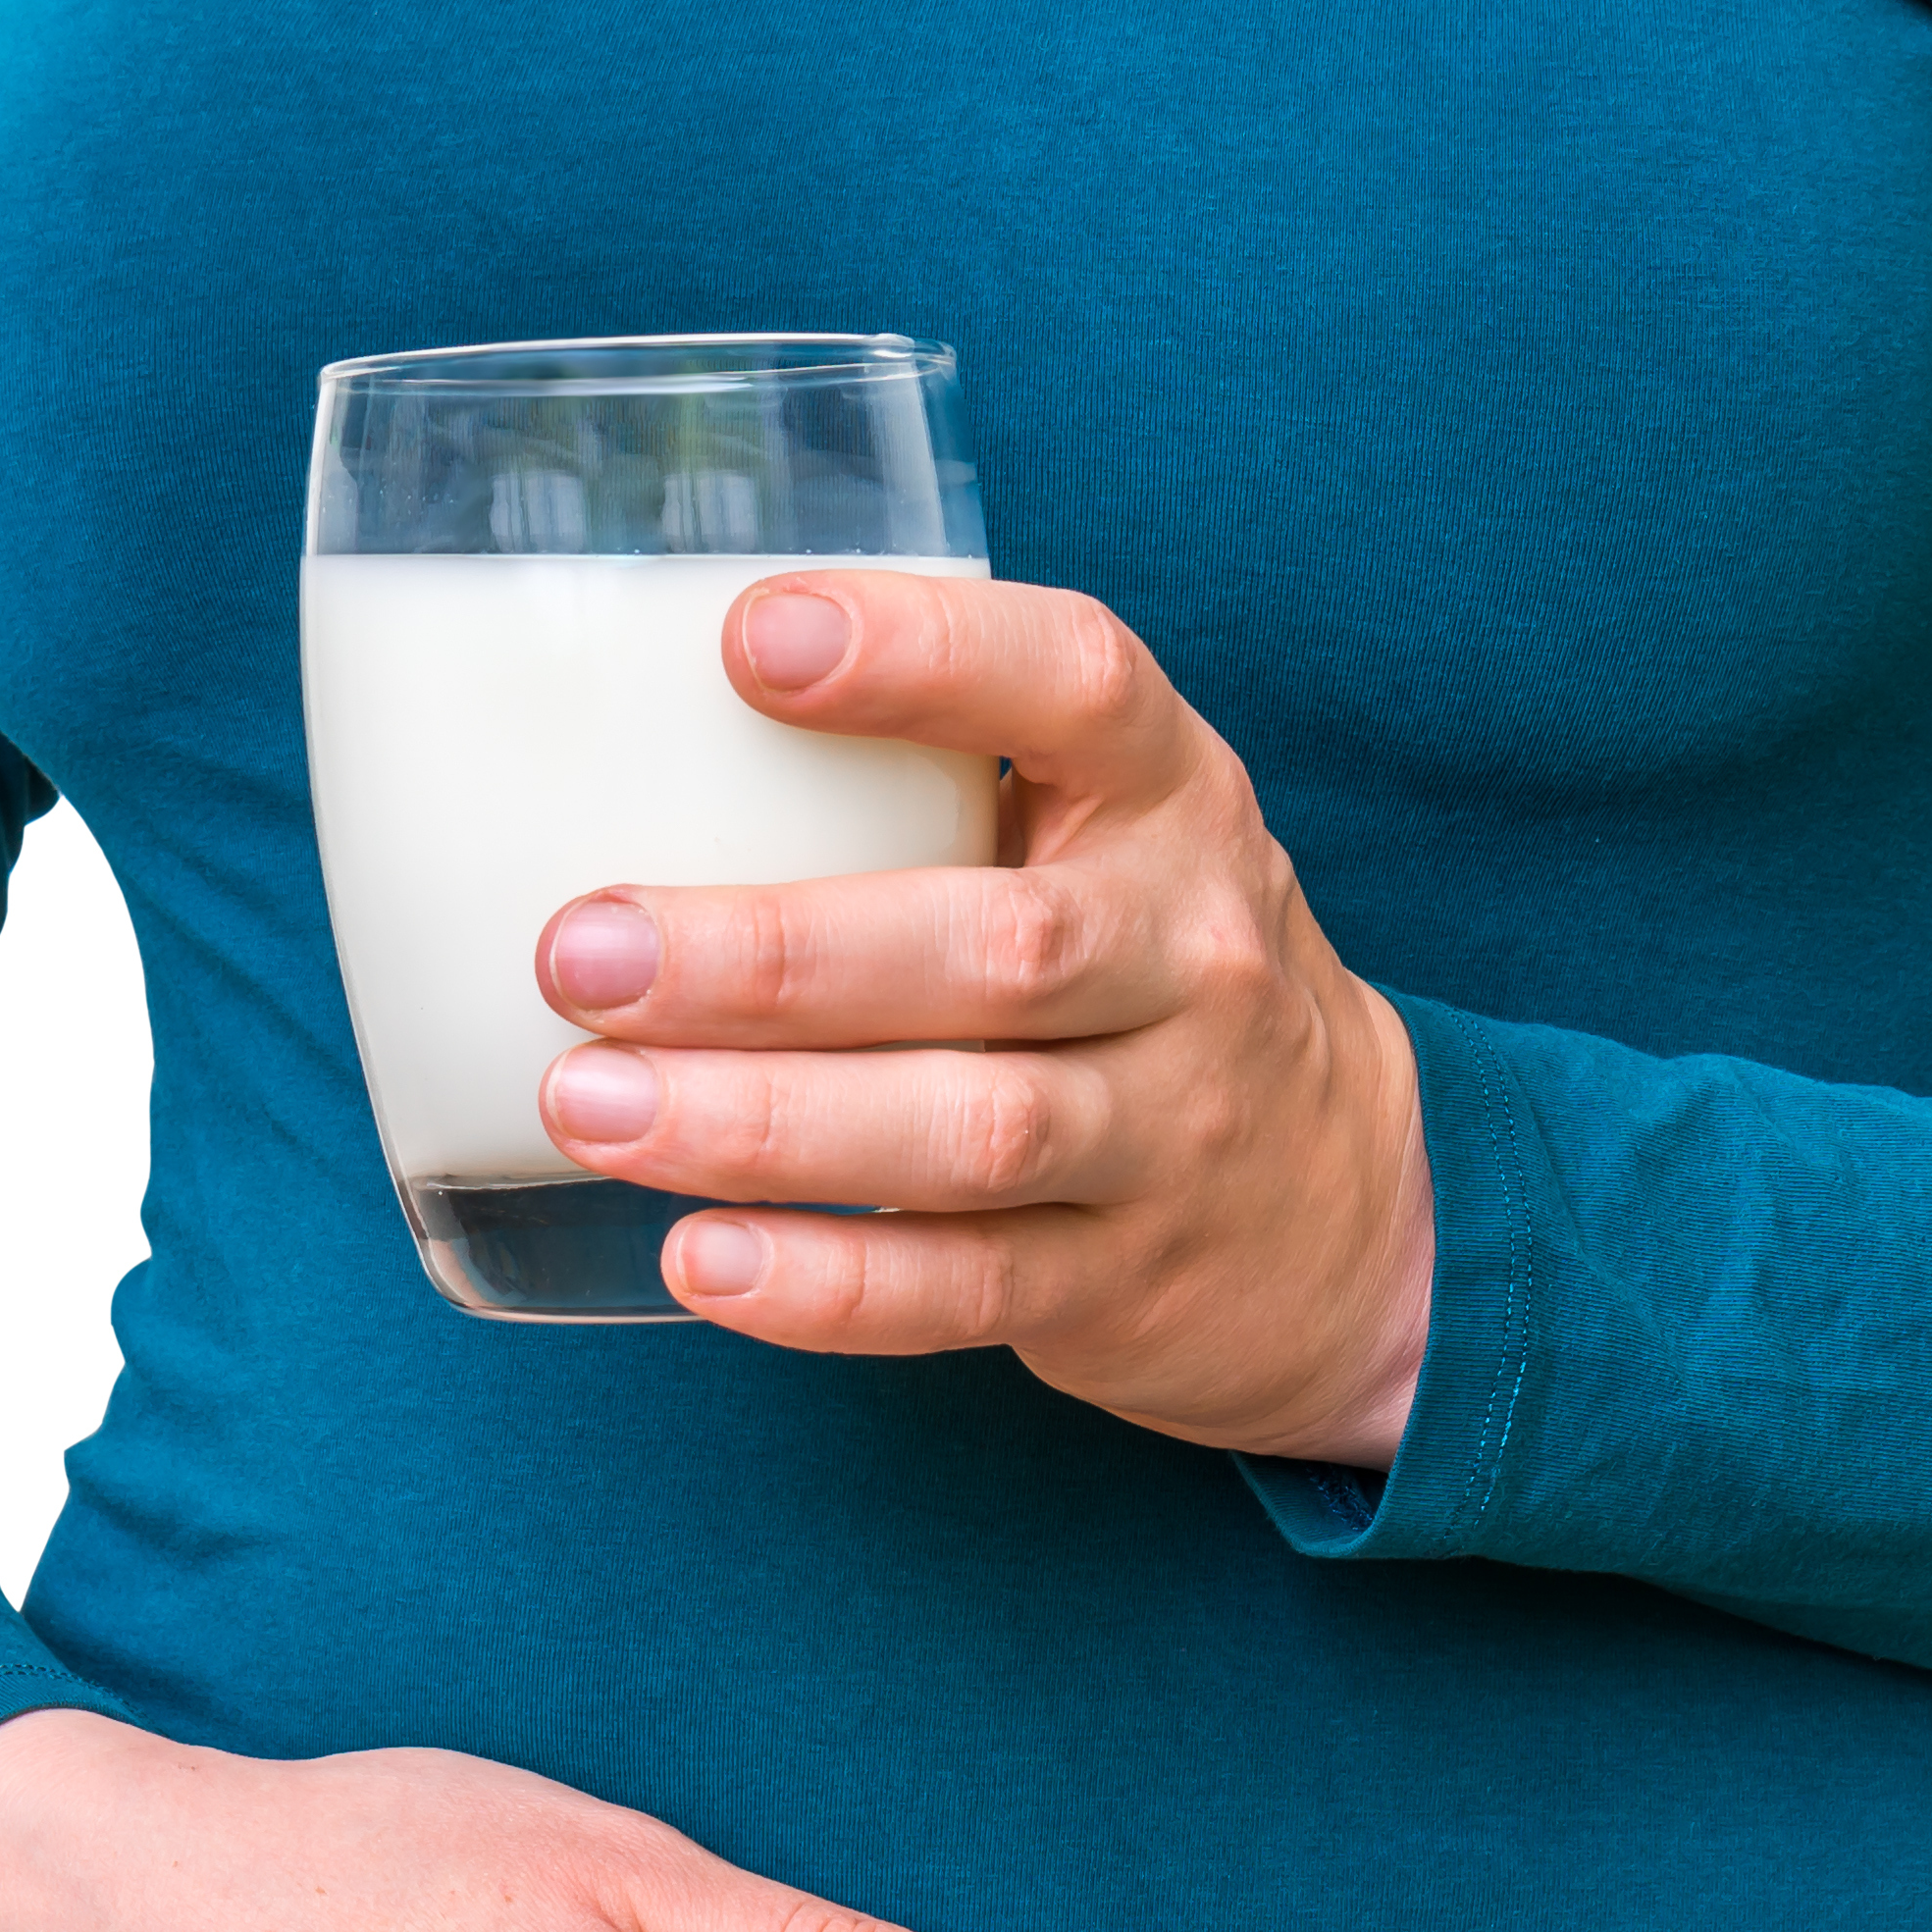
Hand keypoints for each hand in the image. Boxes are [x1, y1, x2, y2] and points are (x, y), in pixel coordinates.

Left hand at [532, 572, 1434, 1469]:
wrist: (1351, 1208)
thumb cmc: (1147, 973)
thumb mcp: (1110, 837)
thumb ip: (936, 781)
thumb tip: (613, 741)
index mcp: (1174, 801)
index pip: (1080, 688)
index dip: (923, 657)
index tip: (749, 641)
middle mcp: (1193, 957)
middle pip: (997, 948)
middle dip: (773, 954)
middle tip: (581, 951)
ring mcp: (1172, 1132)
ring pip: (970, 1129)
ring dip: (765, 1122)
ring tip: (591, 1106)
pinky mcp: (1123, 1283)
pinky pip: (965, 1290)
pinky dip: (826, 1283)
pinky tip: (699, 1258)